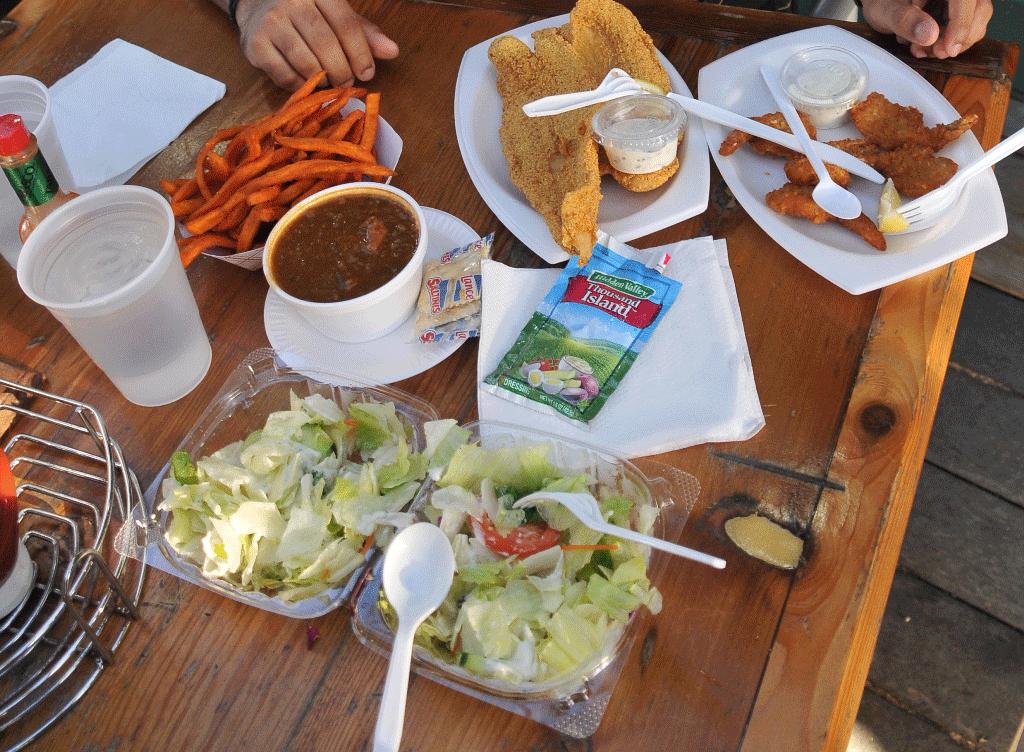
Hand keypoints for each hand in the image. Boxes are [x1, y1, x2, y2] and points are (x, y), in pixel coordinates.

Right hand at [235, 0, 398, 89]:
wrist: (257, 8)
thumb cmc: (306, 14)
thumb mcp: (337, 16)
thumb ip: (364, 33)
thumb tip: (392, 51)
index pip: (345, 24)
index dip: (360, 53)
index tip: (367, 73)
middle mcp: (292, 2)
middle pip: (326, 45)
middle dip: (342, 71)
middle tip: (347, 83)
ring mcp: (271, 23)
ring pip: (306, 62)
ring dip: (323, 80)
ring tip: (330, 83)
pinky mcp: (255, 45)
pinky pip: (285, 75)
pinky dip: (301, 85)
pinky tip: (308, 82)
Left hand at [861, 0, 992, 58]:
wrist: (882, 2)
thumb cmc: (882, 2)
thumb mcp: (885, 11)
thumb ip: (904, 20)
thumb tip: (930, 35)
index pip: (965, 0)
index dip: (961, 24)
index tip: (949, 49)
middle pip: (979, 9)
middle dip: (960, 37)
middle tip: (935, 53)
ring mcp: (961, 0)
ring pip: (977, 19)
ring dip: (954, 42)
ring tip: (924, 50)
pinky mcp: (960, 9)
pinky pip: (967, 26)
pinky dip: (950, 42)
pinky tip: (928, 47)